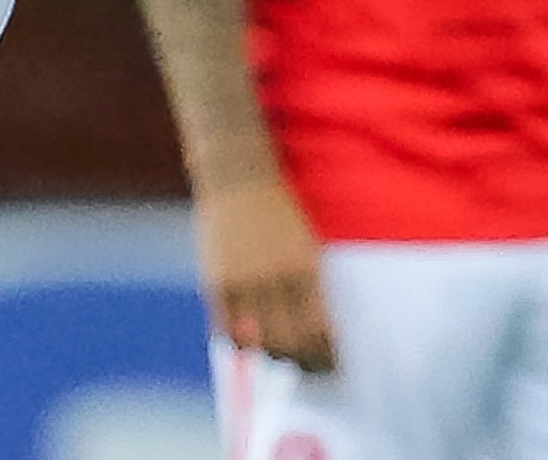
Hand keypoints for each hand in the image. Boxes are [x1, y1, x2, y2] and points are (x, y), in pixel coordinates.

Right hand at [198, 178, 336, 373]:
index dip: (326, 355)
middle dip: (302, 362)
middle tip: (307, 367)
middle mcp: (275, 279)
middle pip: (290, 343)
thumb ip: (308, 289)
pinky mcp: (216, 283)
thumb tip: (317, 334)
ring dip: (271, 354)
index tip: (331, 364)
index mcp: (305, 268)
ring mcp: (243, 282)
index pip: (319, 330)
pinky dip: (239, 341)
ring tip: (280, 354)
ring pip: (258, 343)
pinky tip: (248, 339)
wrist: (239, 180)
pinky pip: (227, 331)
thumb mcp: (304, 245)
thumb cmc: (278, 213)